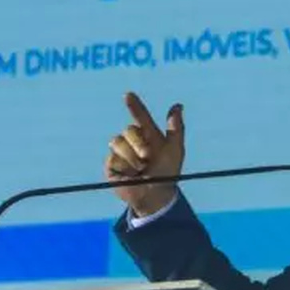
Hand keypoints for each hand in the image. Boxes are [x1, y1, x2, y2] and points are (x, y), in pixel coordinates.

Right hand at [105, 92, 185, 216]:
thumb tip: (177, 106)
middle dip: (138, 142)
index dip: (135, 105)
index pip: (140, 116)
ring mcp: (121, 153)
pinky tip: (130, 175)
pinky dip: (124, 166)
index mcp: (148, 135)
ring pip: (118, 142)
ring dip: (132, 157)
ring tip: (140, 169)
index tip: (128, 95)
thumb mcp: (175, 149)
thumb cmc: (167, 172)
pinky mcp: (111, 165)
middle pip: (129, 130)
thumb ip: (176, 128)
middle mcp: (133, 141)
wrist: (156, 195)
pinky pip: (113, 158)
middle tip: (147, 156)